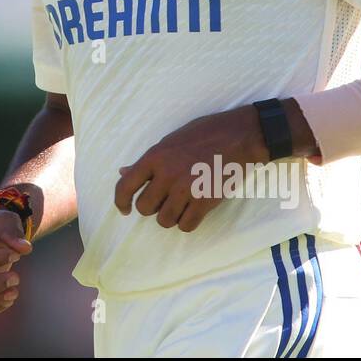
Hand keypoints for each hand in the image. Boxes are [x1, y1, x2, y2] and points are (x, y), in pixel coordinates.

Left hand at [113, 106, 268, 232]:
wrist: (239, 136)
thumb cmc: (204, 133)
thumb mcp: (170, 141)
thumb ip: (148, 161)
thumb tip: (123, 172)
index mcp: (155, 157)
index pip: (125, 186)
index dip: (121, 202)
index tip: (125, 209)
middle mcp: (166, 175)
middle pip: (145, 208)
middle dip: (152, 207)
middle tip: (165, 199)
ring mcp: (186, 190)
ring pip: (164, 220)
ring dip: (170, 215)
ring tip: (181, 203)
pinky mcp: (205, 202)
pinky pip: (186, 226)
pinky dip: (187, 222)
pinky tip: (193, 211)